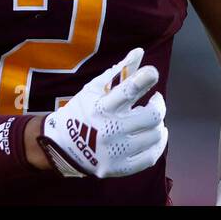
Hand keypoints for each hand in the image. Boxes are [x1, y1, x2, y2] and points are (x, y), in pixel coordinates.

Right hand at [37, 48, 167, 177]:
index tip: (153, 72)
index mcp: (101, 108)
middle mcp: (109, 130)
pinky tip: (156, 134)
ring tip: (150, 118)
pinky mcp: (119, 168)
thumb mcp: (94, 89)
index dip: (143, 79)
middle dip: (159, 104)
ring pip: (155, 135)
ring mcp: (115, 152)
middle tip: (155, 100)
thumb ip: (119, 71)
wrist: (62, 147)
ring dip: (158, 123)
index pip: (127, 91)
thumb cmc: (81, 112)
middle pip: (151, 116)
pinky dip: (158, 143)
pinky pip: (151, 156)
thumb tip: (139, 52)